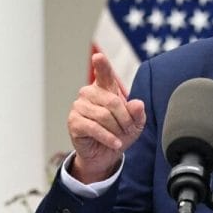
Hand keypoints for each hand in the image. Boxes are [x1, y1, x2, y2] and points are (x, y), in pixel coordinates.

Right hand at [65, 51, 145, 183]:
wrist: (105, 154)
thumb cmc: (119, 133)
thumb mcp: (135, 124)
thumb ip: (138, 113)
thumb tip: (137, 104)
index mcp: (104, 88)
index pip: (103, 73)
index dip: (102, 65)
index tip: (98, 57)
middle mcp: (89, 93)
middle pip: (112, 102)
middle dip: (125, 119)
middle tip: (128, 129)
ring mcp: (79, 106)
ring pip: (104, 116)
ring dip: (116, 130)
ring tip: (120, 137)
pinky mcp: (74, 122)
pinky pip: (94, 127)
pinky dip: (108, 137)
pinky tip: (115, 143)